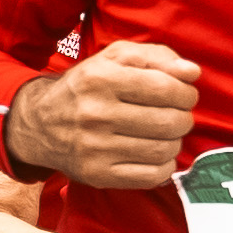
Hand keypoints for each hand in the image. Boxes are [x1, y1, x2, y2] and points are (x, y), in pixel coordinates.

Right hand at [5, 43, 199, 189]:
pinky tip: (156, 153)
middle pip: (169, 122)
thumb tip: (192, 72)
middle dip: (184, 118)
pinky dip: (164, 165)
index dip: (186, 93)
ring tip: (165, 133)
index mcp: (101, 78)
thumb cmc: (89, 85)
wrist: (39, 124)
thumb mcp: (116, 57)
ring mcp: (94, 148)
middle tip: (177, 115)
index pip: (166, 88)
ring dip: (175, 141)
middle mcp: (94, 113)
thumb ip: (158, 57)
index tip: (184, 95)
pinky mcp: (96, 175)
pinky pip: (152, 176)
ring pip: (164, 149)